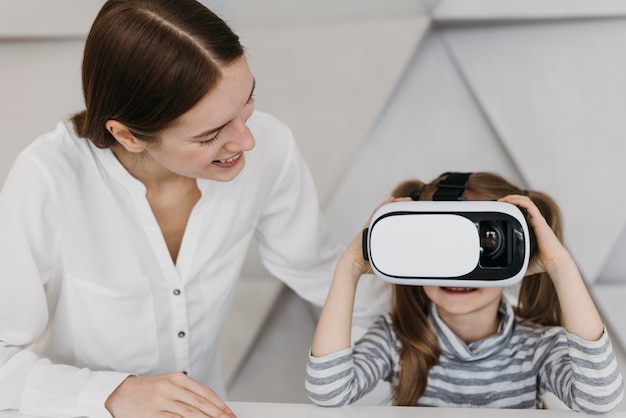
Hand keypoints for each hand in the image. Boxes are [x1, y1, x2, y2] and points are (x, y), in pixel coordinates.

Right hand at [105, 373, 235, 417]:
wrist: (118, 393)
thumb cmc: (146, 389)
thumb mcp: (168, 383)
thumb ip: (188, 392)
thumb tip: (209, 405)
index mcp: (177, 378)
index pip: (206, 393)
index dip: (220, 405)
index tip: (230, 414)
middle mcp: (171, 388)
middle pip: (201, 404)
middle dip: (218, 415)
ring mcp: (161, 401)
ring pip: (190, 414)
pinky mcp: (153, 414)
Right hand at [342, 197, 410, 281]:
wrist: (353, 263)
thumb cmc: (365, 265)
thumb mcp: (384, 261)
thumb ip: (393, 259)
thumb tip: (407, 265)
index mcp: (379, 235)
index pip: (392, 221)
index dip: (401, 215)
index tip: (411, 212)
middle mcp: (375, 228)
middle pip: (389, 213)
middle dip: (401, 207)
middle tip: (412, 204)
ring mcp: (371, 226)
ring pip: (384, 210)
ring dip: (395, 204)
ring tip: (407, 200)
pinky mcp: (368, 225)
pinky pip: (377, 212)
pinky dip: (384, 205)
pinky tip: (392, 200)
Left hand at [498, 194, 569, 276]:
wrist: (555, 263)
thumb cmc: (543, 263)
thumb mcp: (524, 261)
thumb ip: (516, 262)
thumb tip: (507, 271)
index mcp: (532, 229)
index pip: (522, 213)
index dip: (512, 208)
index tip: (500, 210)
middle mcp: (535, 222)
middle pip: (523, 204)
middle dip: (510, 200)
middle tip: (498, 202)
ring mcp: (538, 220)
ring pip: (526, 202)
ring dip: (513, 198)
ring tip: (502, 199)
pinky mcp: (539, 221)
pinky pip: (529, 205)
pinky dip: (518, 200)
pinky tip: (510, 201)